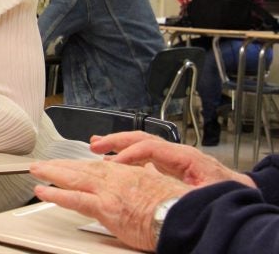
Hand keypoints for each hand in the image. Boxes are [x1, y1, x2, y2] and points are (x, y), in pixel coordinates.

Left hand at [30, 159, 191, 251]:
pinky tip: (42, 191)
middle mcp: (116, 178)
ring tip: (36, 171)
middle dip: (60, 165)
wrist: (184, 215)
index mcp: (129, 173)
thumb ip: (147, 177)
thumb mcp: (161, 184)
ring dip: (52, 173)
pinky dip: (56, 194)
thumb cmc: (177, 206)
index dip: (81, 164)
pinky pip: (74, 199)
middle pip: (81, 168)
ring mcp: (109, 192)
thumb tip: (144, 173)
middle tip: (43, 164)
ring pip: (74, 178)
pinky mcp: (105, 208)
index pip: (98, 166)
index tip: (69, 163)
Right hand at [90, 132, 255, 187]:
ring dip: (117, 144)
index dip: (130, 153)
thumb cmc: (225, 194)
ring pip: (140, 144)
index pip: (151, 146)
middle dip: (116, 140)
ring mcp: (172, 157)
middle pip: (142, 138)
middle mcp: (177, 152)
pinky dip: (126, 155)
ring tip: (97, 145)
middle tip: (96, 144)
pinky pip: (143, 155)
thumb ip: (183, 187)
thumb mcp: (205, 193)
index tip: (113, 163)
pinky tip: (114, 160)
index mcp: (186, 156)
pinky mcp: (170, 165)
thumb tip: (162, 186)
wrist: (238, 193)